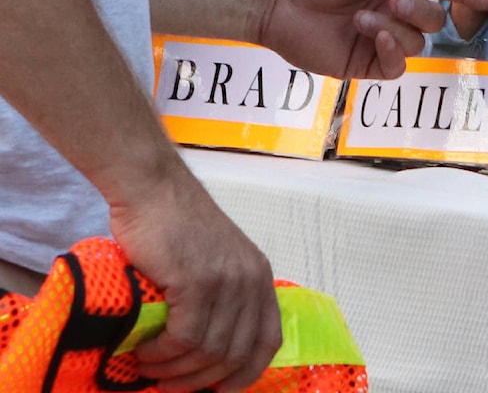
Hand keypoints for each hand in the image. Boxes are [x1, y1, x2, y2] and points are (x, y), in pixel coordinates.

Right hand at [110, 161, 281, 391]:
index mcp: (259, 277)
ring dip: (175, 369)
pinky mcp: (197, 282)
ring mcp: (226, 281)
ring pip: (209, 350)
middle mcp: (251, 281)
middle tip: (169, 386)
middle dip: (201, 380)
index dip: (246, 373)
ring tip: (149, 368)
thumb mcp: (216, 260)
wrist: (153, 190)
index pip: (268, 340)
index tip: (219, 391)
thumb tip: (207, 348)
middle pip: (236, 353)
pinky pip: (185, 337)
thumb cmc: (174, 225)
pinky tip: (144, 353)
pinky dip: (163, 354)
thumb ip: (222, 296)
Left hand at [260, 0, 487, 78]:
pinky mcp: (365, 62)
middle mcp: (393, 8)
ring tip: (363, 18)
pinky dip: (393, 51)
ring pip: (418, 42)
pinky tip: (373, 35)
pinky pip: (398, 66)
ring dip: (396, 28)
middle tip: (395, 0)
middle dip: (422, 10)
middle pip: (435, 18)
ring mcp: (381, 37)